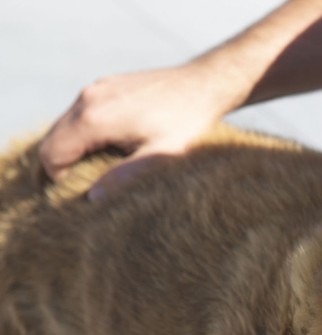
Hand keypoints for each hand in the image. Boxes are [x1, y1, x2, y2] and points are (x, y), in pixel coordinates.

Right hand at [39, 63, 233, 198]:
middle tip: (92, 184)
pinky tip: (116, 145)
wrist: (204, 84)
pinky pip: (83, 113)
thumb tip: (93, 197)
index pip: (51, 154)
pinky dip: (88, 132)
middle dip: (65, 165)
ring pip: (66, 125)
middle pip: (54, 139)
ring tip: (105, 166)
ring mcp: (96, 88)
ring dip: (77, 148)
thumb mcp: (161, 156)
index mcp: (94, 118)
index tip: (82, 193)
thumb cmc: (187, 122)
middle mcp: (87, 98)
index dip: (59, 179)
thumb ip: (125, 176)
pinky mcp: (107, 84)